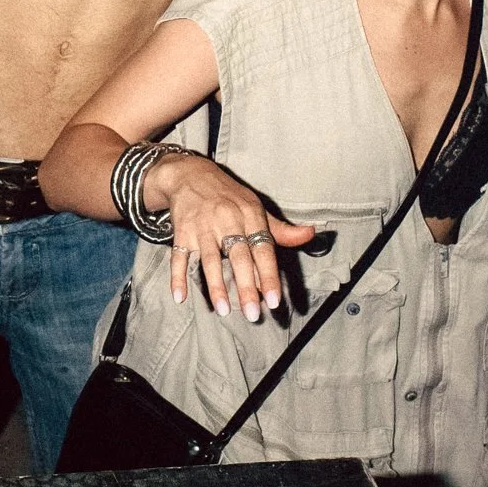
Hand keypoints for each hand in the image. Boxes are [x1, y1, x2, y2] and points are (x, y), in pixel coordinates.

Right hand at [143, 148, 316, 323]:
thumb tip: (309, 234)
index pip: (263, 249)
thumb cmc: (227, 196)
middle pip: (238, 257)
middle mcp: (227, 220)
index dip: (269, 275)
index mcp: (249, 215)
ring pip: (210, 259)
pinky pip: (178, 256)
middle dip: (245, 287)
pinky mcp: (181, 231)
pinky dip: (177, 276)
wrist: (189, 173)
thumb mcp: (255, 207)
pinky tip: (180, 296)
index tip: (274, 300)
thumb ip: (280, 229)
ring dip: (216, 285)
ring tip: (223, 310)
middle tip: (252, 314)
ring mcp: (202, 226)